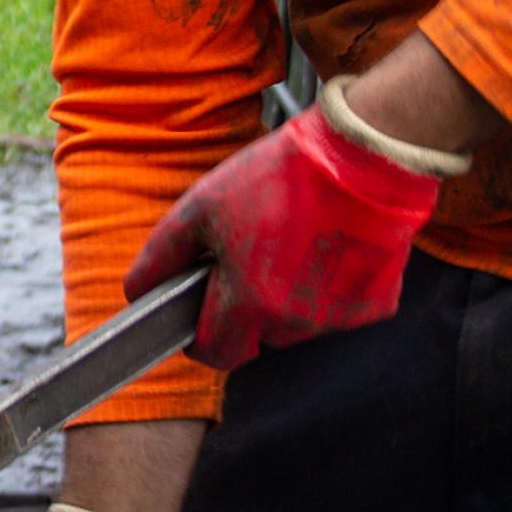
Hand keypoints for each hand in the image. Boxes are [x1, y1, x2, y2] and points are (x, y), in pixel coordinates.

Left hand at [122, 82, 453, 371]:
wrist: (362, 156)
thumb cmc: (281, 176)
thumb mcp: (201, 205)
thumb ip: (163, 254)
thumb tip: (137, 290)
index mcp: (250, 304)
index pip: (216, 355)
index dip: (200, 338)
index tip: (200, 312)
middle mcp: (296, 324)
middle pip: (258, 336)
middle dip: (246, 308)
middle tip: (250, 256)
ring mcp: (338, 319)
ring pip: (297, 324)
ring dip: (287, 297)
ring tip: (291, 241)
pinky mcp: (374, 306)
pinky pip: (336, 310)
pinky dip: (326, 288)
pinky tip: (326, 245)